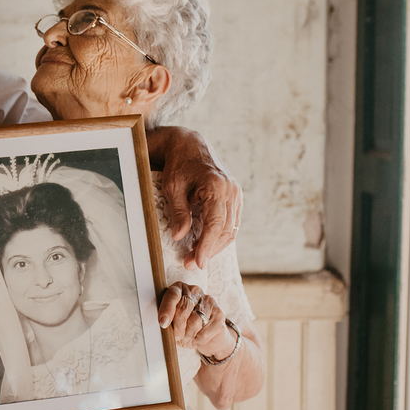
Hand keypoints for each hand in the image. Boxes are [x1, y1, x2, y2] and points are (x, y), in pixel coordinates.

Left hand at [155, 127, 241, 269]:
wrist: (190, 145)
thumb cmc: (179, 165)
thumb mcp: (173, 187)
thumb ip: (178, 212)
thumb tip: (179, 236)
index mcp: (217, 186)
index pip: (215, 225)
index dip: (207, 247)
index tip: (197, 262)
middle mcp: (231, 191)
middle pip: (225, 230)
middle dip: (209, 250)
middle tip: (191, 263)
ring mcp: (236, 194)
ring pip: (231, 229)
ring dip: (216, 245)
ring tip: (196, 257)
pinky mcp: (235, 197)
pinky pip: (231, 222)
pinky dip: (220, 235)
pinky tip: (206, 244)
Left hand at [158, 282, 234, 358]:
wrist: (208, 336)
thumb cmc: (185, 327)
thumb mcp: (171, 323)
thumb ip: (166, 319)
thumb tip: (163, 322)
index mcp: (179, 289)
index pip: (172, 295)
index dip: (167, 309)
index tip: (163, 323)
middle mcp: (195, 291)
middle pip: (183, 309)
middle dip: (178, 327)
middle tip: (178, 336)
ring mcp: (209, 300)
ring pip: (195, 320)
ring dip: (188, 334)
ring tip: (188, 337)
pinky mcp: (219, 313)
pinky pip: (205, 330)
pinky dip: (199, 339)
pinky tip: (198, 338)